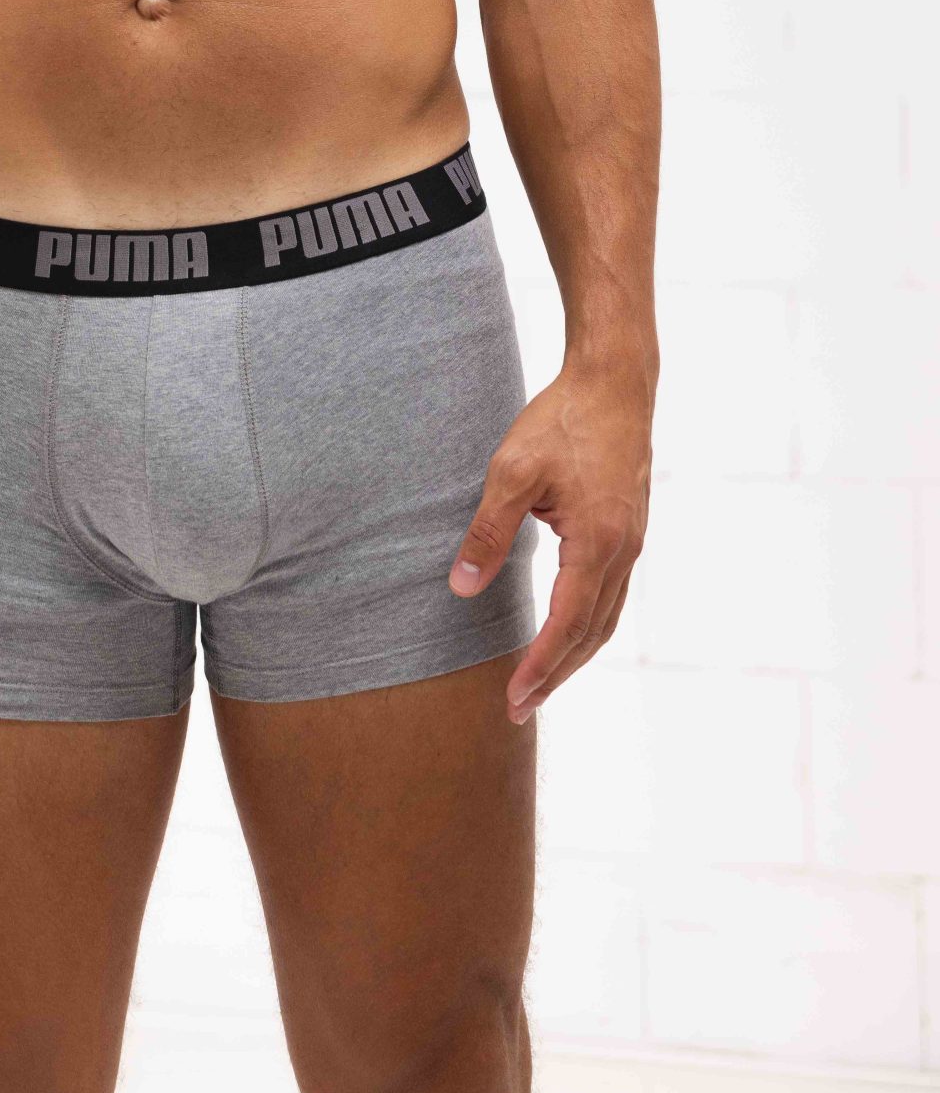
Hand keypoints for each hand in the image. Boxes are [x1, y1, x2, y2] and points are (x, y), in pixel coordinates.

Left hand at [447, 354, 652, 726]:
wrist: (616, 383)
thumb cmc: (562, 421)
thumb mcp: (513, 471)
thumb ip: (488, 532)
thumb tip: (461, 588)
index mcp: (597, 542)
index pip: (567, 624)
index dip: (539, 667)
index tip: (512, 699)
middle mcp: (624, 551)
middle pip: (591, 633)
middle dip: (556, 675)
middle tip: (520, 709)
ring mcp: (632, 543)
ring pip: (606, 618)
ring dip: (574, 655)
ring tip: (541, 683)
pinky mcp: (630, 531)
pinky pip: (610, 595)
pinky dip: (588, 625)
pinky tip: (566, 630)